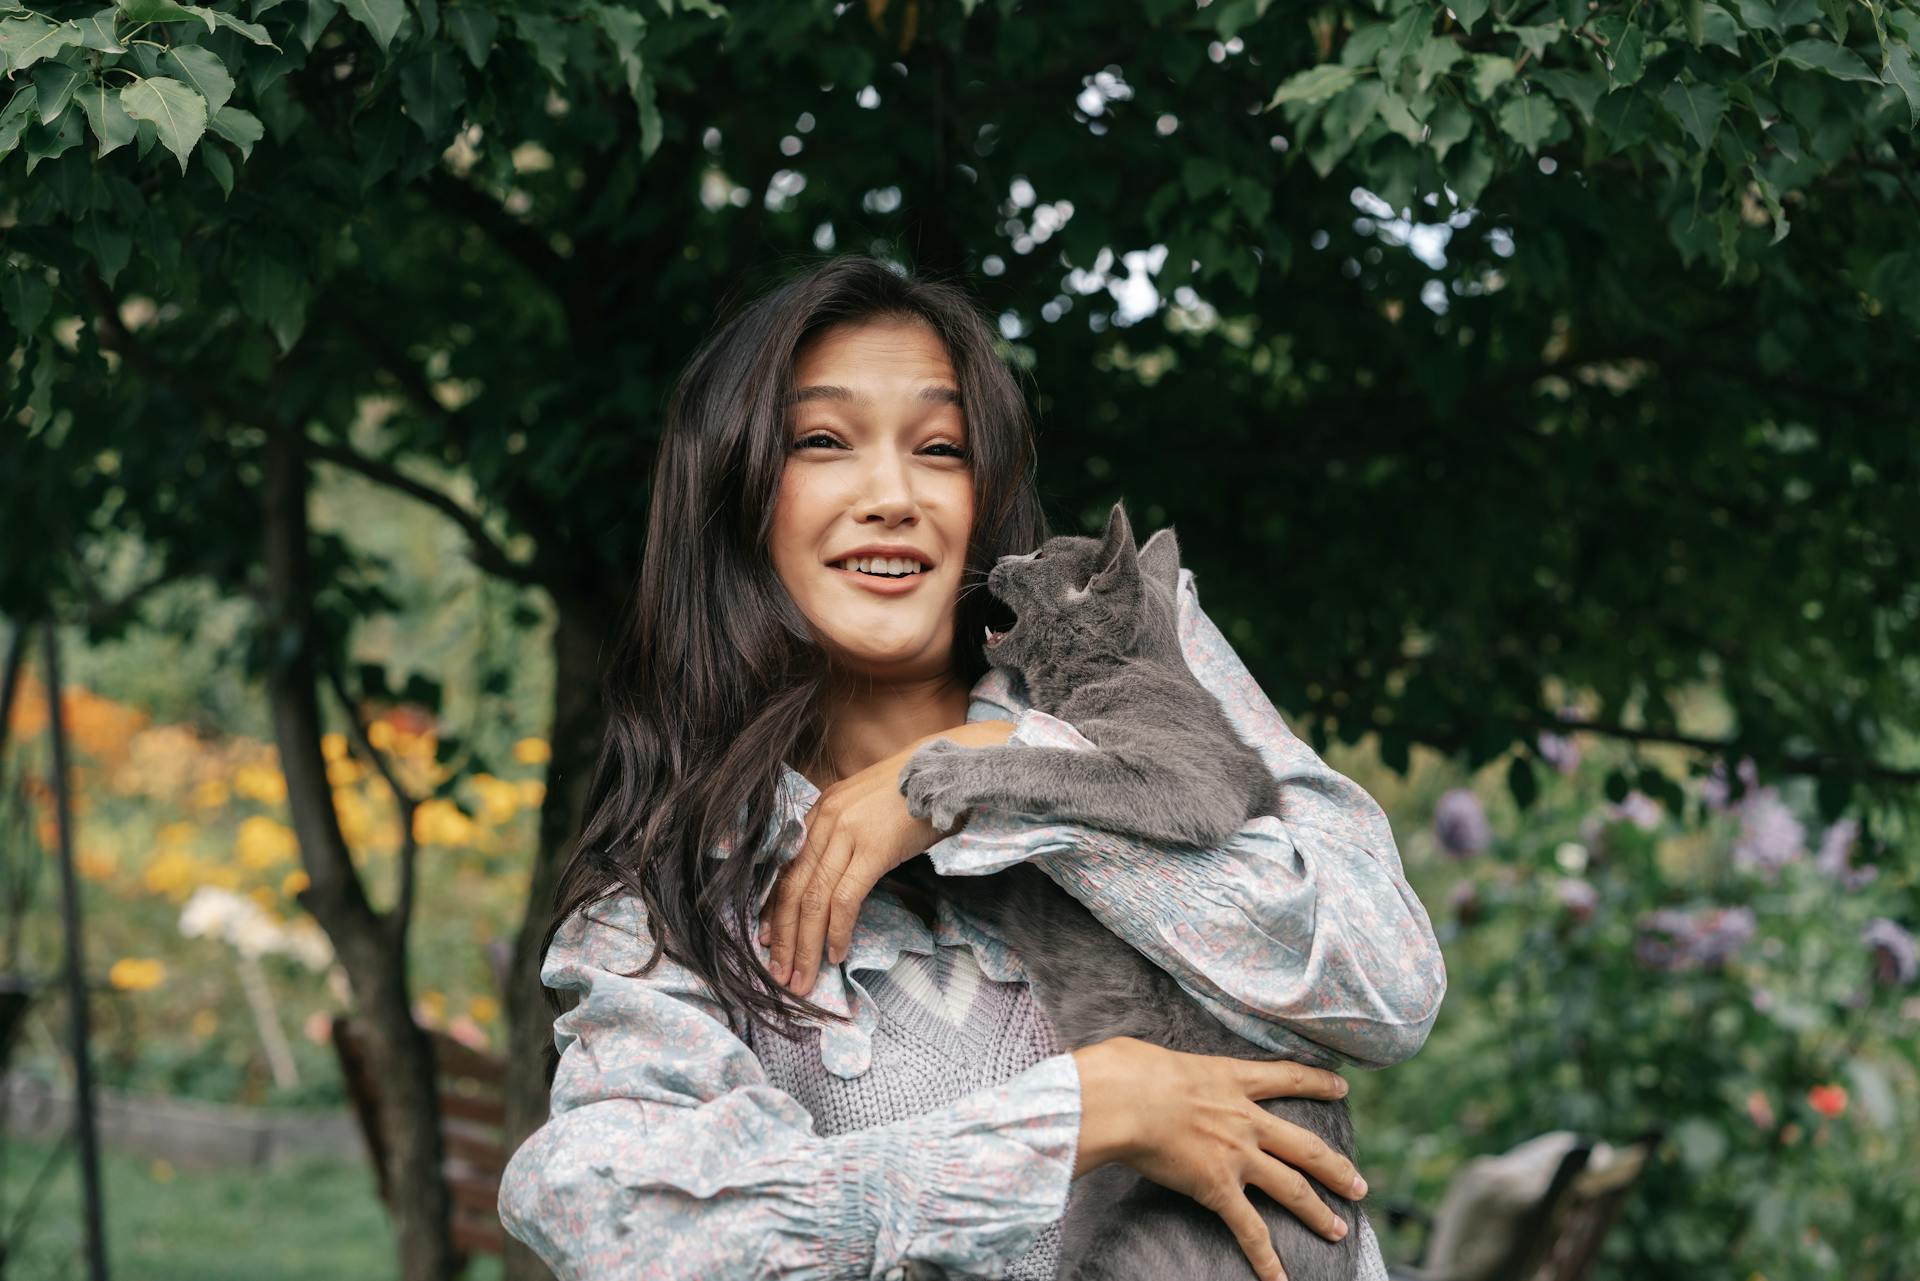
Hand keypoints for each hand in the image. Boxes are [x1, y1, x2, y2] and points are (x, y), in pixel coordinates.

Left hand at [758, 721, 1012, 994]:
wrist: (948, 767)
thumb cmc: (915, 790)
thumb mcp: (867, 806)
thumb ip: (846, 833)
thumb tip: (836, 873)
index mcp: (821, 811)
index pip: (786, 869)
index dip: (774, 909)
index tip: (768, 940)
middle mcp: (825, 820)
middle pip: (792, 889)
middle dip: (784, 938)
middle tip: (778, 975)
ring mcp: (846, 833)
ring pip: (813, 899)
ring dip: (804, 945)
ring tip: (801, 978)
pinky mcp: (872, 848)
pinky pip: (845, 899)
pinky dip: (837, 931)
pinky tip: (835, 954)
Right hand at [1072, 1037, 1363, 1280]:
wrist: (1125, 1099)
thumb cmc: (1130, 1070)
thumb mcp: (1160, 1057)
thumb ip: (1171, 1068)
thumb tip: (1148, 1069)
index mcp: (1233, 1079)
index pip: (1287, 1077)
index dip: (1318, 1081)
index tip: (1342, 1086)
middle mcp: (1246, 1119)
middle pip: (1306, 1146)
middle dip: (1336, 1168)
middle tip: (1360, 1185)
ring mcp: (1238, 1155)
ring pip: (1292, 1188)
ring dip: (1318, 1211)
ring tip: (1339, 1229)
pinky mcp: (1219, 1187)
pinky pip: (1249, 1228)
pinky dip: (1266, 1257)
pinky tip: (1280, 1278)